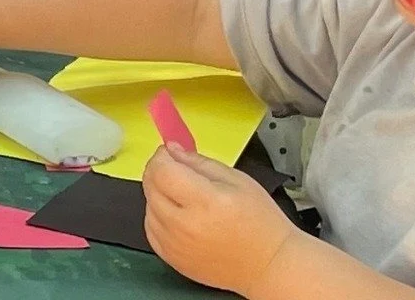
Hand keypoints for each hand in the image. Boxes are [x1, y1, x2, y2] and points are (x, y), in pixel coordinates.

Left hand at [143, 145, 296, 295]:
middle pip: (151, 187)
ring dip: (157, 193)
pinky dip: (157, 215)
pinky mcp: (173, 260)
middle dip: (157, 170)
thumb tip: (173, 150)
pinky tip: (176, 212)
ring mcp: (176, 246)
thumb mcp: (236, 178)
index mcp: (206, 201)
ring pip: (148, 208)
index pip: (162, 171)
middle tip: (174, 166)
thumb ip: (200, 162)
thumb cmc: (258, 220)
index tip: (169, 151)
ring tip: (180, 192)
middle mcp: (185, 226)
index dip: (161, 156)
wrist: (266, 264)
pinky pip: (151, 230)